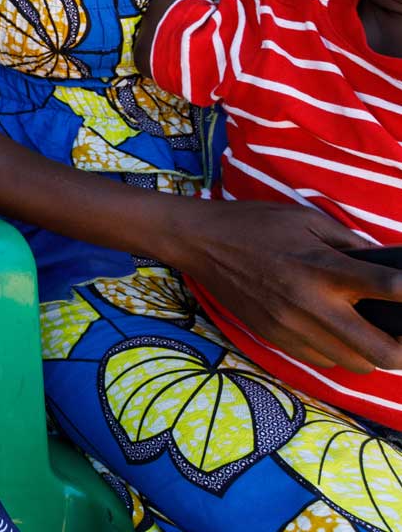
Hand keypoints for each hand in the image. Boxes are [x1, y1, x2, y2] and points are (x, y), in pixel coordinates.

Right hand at [170, 200, 401, 372]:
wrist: (201, 242)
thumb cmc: (256, 224)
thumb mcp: (307, 219)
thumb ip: (349, 243)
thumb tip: (384, 265)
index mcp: (324, 267)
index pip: (389, 287)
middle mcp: (312, 303)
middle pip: (380, 352)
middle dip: (401, 350)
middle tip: (400, 335)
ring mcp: (292, 326)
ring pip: (353, 364)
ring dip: (367, 352)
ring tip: (364, 332)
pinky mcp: (275, 338)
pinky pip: (321, 360)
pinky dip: (335, 352)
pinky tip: (329, 330)